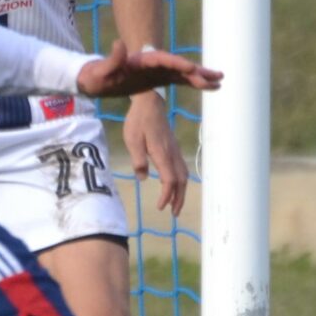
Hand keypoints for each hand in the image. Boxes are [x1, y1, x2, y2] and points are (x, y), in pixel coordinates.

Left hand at [77, 46, 221, 100]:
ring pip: (183, 73)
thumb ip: (111, 59)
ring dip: (201, 76)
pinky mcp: (159, 80)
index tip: (190, 67)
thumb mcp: (99, 70)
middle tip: (215, 76)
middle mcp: (152, 64)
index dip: (176, 62)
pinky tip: (211, 86)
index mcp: (140, 61)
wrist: (94, 78)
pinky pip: (180, 81)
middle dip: (196, 70)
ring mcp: (157, 71)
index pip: (162, 59)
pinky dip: (195, 83)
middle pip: (177, 65)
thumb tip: (119, 43)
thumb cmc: (95, 76)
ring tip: (221, 80)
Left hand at [122, 87, 193, 216]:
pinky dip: (181, 181)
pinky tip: (175, 185)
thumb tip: (143, 178)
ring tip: (176, 204)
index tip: (160, 207)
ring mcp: (175, 150)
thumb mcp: (132, 140)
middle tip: (173, 213)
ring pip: (184, 175)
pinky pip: (181, 168)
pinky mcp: (173, 147)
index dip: (167, 195)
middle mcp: (172, 154)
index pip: (170, 180)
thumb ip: (138, 160)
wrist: (149, 102)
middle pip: (181, 181)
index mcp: (162, 153)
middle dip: (179, 198)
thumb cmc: (138, 121)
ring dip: (181, 191)